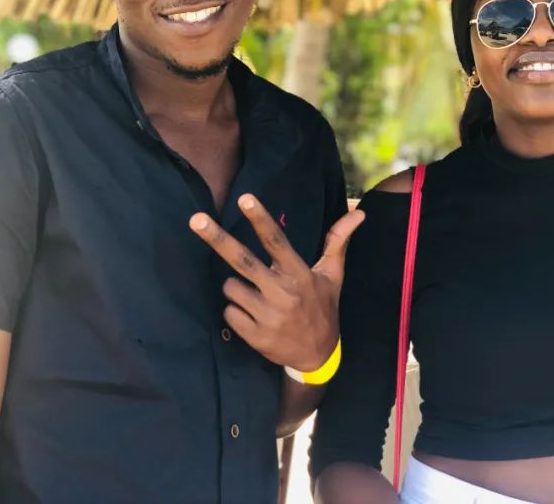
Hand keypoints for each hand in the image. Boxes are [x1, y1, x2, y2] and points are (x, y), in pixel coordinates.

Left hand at [189, 194, 364, 371]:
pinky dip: (236, 311)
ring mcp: (267, 315)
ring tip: (257, 295)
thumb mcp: (333, 275)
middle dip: (217, 239)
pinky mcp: (254, 335)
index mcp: (298, 273)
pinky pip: (228, 312)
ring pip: (230, 287)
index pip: (275, 240)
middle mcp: (282, 292)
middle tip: (195, 220)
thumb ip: (338, 241)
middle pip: (242, 261)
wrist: (319, 355)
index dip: (260, 218)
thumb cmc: (323, 307)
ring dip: (236, 288)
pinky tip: (254, 316)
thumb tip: (359, 213)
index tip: (244, 198)